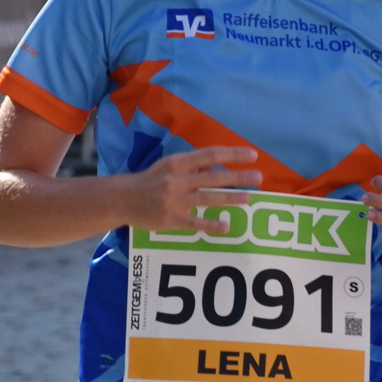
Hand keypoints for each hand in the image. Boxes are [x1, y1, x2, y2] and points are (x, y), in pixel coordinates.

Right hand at [128, 147, 261, 232]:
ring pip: (207, 198)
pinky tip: (226, 226)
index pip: (210, 155)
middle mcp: (177, 180)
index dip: (232, 155)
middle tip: (259, 178)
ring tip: (249, 198)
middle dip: (237, 177)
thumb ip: (192, 165)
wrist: (123, 199)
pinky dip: (211, 225)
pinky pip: (195, 223)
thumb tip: (217, 166)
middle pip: (213, 177)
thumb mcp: (169, 165)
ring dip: (230, 198)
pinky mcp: (171, 219)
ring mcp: (174, 200)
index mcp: (177, 163)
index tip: (252, 155)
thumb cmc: (150, 180)